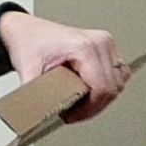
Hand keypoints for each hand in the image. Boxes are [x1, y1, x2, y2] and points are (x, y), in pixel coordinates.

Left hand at [8, 10, 128, 118]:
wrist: (26, 30)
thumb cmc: (28, 43)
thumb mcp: (27, 70)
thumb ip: (36, 94)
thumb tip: (39, 115)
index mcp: (83, 47)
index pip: (102, 87)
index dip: (89, 108)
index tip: (72, 116)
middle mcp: (99, 43)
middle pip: (114, 87)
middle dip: (94, 106)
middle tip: (72, 114)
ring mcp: (106, 43)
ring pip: (119, 81)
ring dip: (102, 98)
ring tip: (79, 105)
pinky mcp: (107, 47)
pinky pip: (117, 73)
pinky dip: (106, 87)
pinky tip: (88, 93)